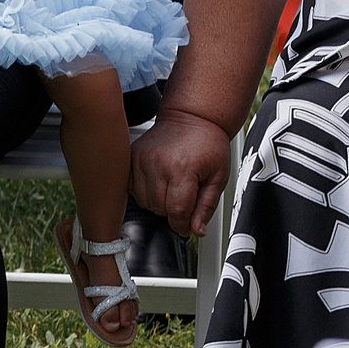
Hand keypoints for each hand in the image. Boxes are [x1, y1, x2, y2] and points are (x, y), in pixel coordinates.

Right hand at [131, 109, 234, 238]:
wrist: (192, 118)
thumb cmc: (208, 144)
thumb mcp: (218, 178)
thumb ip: (206, 207)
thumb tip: (196, 230)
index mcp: (183, 169)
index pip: (176, 211)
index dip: (183, 224)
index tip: (187, 225)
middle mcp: (158, 163)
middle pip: (158, 208)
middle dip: (172, 211)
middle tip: (183, 200)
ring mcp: (142, 158)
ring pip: (142, 200)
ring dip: (156, 202)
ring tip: (170, 189)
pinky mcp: (132, 155)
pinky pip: (131, 186)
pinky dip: (142, 191)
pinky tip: (156, 183)